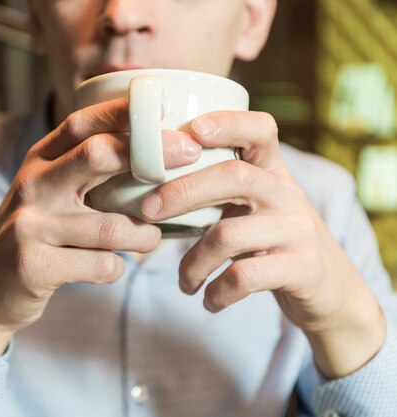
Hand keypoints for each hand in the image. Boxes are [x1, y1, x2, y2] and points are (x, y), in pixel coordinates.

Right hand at [0, 97, 201, 354]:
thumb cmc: (34, 234)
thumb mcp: (49, 192)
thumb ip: (85, 171)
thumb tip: (154, 154)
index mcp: (38, 161)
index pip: (82, 123)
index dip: (125, 113)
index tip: (166, 111)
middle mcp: (32, 185)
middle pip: (97, 155)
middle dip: (152, 155)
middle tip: (190, 158)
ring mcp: (30, 225)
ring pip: (112, 224)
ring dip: (144, 235)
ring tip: (150, 239)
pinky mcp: (34, 265)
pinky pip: (101, 265)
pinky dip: (117, 268)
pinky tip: (112, 266)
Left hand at [139, 111, 385, 378]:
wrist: (330, 292)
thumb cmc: (269, 244)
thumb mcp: (250, 209)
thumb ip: (215, 194)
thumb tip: (141, 193)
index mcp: (272, 172)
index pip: (260, 130)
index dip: (227, 123)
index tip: (189, 130)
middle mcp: (288, 193)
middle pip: (233, 177)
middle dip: (182, 191)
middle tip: (148, 211)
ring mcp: (298, 229)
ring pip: (229, 235)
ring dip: (192, 263)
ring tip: (185, 282)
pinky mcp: (304, 267)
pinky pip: (244, 277)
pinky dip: (216, 292)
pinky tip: (209, 301)